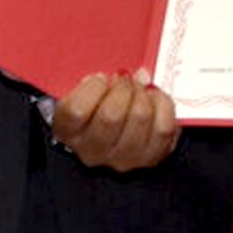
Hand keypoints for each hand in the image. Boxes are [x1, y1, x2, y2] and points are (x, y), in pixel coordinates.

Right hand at [50, 72, 180, 171]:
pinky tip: (155, 99)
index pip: (76, 111)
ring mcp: (123, 157)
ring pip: (140, 117)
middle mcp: (93, 150)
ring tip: (140, 89)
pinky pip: (163, 127)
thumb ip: (92, 82)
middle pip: (112, 115)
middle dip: (123, 88)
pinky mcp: (151, 156)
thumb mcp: (85, 93)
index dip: (93, 88)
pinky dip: (163, 105)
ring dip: (143, 95)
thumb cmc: (99, 107)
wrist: (119, 133)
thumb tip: (120, 74)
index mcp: (68, 132)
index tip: (101, 78)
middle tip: (126, 80)